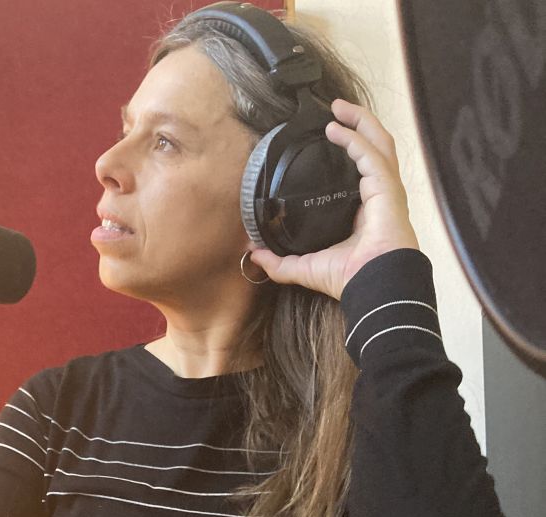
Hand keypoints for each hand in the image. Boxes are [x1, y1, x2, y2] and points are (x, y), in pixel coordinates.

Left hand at [249, 100, 419, 299]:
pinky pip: (372, 154)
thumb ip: (279, 262)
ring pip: (379, 143)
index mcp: (364, 209)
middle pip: (374, 147)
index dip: (349, 148)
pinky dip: (355, 138)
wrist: (373, 286)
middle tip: (334, 109)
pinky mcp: (387, 188)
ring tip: (338, 107)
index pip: (361, 169)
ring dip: (360, 121)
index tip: (327, 133)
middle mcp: (378, 195)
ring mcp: (387, 190)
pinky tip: (335, 128)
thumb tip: (253, 255)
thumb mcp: (304, 267)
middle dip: (357, 124)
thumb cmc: (349, 278)